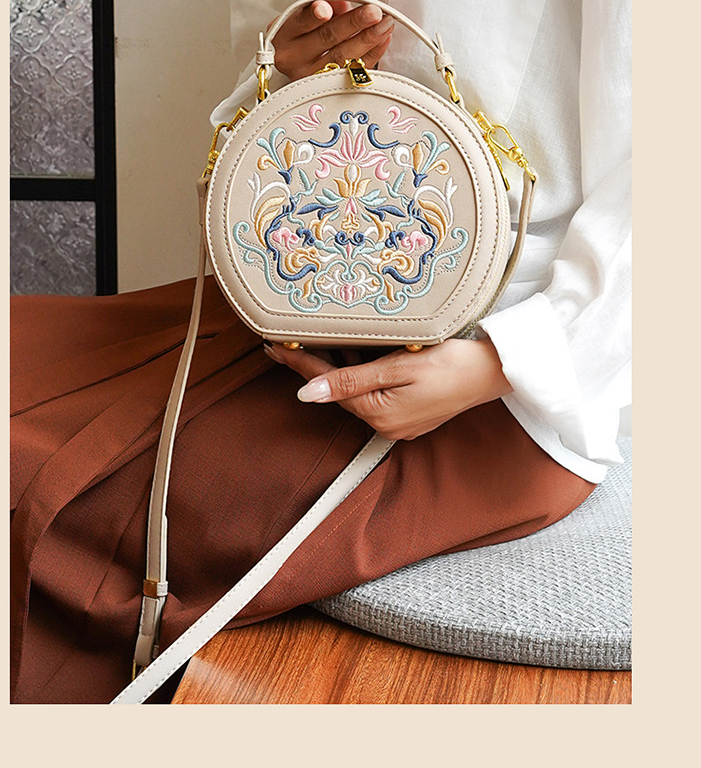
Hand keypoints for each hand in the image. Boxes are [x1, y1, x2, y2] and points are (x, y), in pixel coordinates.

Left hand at [263, 338, 512, 441]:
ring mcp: (400, 423)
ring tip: (314, 341)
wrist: (496, 372)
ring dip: (339, 367)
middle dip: (314, 365)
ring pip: (358, 391)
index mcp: (379, 415)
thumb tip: (305, 394)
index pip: (327, 385)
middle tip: (284, 341)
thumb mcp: (398, 367)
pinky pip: (376, 394)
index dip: (298, 364)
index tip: (271, 348)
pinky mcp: (412, 415)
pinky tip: (355, 353)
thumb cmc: (453, 363)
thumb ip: (351, 379)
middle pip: (340, 390)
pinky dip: (363, 373)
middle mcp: (386, 426)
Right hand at [271, 0, 394, 80]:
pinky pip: (355, 71)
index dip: (315, 15)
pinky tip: (383, 39)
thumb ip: (324, 5)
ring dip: (368, 39)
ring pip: (343, 58)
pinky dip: (373, 53)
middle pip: (327, 39)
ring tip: (385, 24)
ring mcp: (311, 77)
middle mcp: (294, 58)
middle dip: (353, 23)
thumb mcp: (305, 17)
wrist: (297, 64)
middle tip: (373, 12)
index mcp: (285, 35)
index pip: (301, 22)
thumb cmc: (300, 37)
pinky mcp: (329, 89)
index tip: (327, 8)